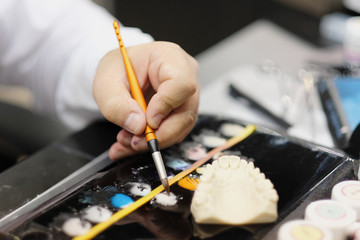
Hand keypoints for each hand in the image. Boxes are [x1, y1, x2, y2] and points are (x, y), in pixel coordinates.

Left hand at [93, 42, 199, 159]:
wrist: (120, 73)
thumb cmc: (117, 69)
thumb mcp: (105, 83)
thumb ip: (117, 105)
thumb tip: (138, 126)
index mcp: (170, 58)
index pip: (182, 84)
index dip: (166, 105)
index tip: (147, 120)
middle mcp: (185, 76)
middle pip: (185, 112)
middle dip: (158, 134)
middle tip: (132, 141)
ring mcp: (186, 95)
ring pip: (181, 128)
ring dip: (153, 140)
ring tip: (126, 140)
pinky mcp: (182, 111)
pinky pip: (174, 133)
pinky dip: (152, 141)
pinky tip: (132, 141)